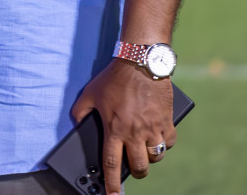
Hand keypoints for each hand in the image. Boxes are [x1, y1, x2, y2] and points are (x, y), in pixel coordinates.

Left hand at [70, 58, 175, 194]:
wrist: (140, 63)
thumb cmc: (114, 78)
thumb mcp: (90, 93)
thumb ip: (80, 111)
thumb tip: (77, 124)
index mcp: (114, 129)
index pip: (112, 164)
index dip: (112, 184)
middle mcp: (135, 132)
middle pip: (139, 167)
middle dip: (136, 172)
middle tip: (133, 168)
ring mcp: (153, 128)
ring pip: (155, 157)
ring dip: (149, 158)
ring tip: (144, 150)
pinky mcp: (167, 121)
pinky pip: (169, 142)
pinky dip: (164, 144)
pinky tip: (157, 137)